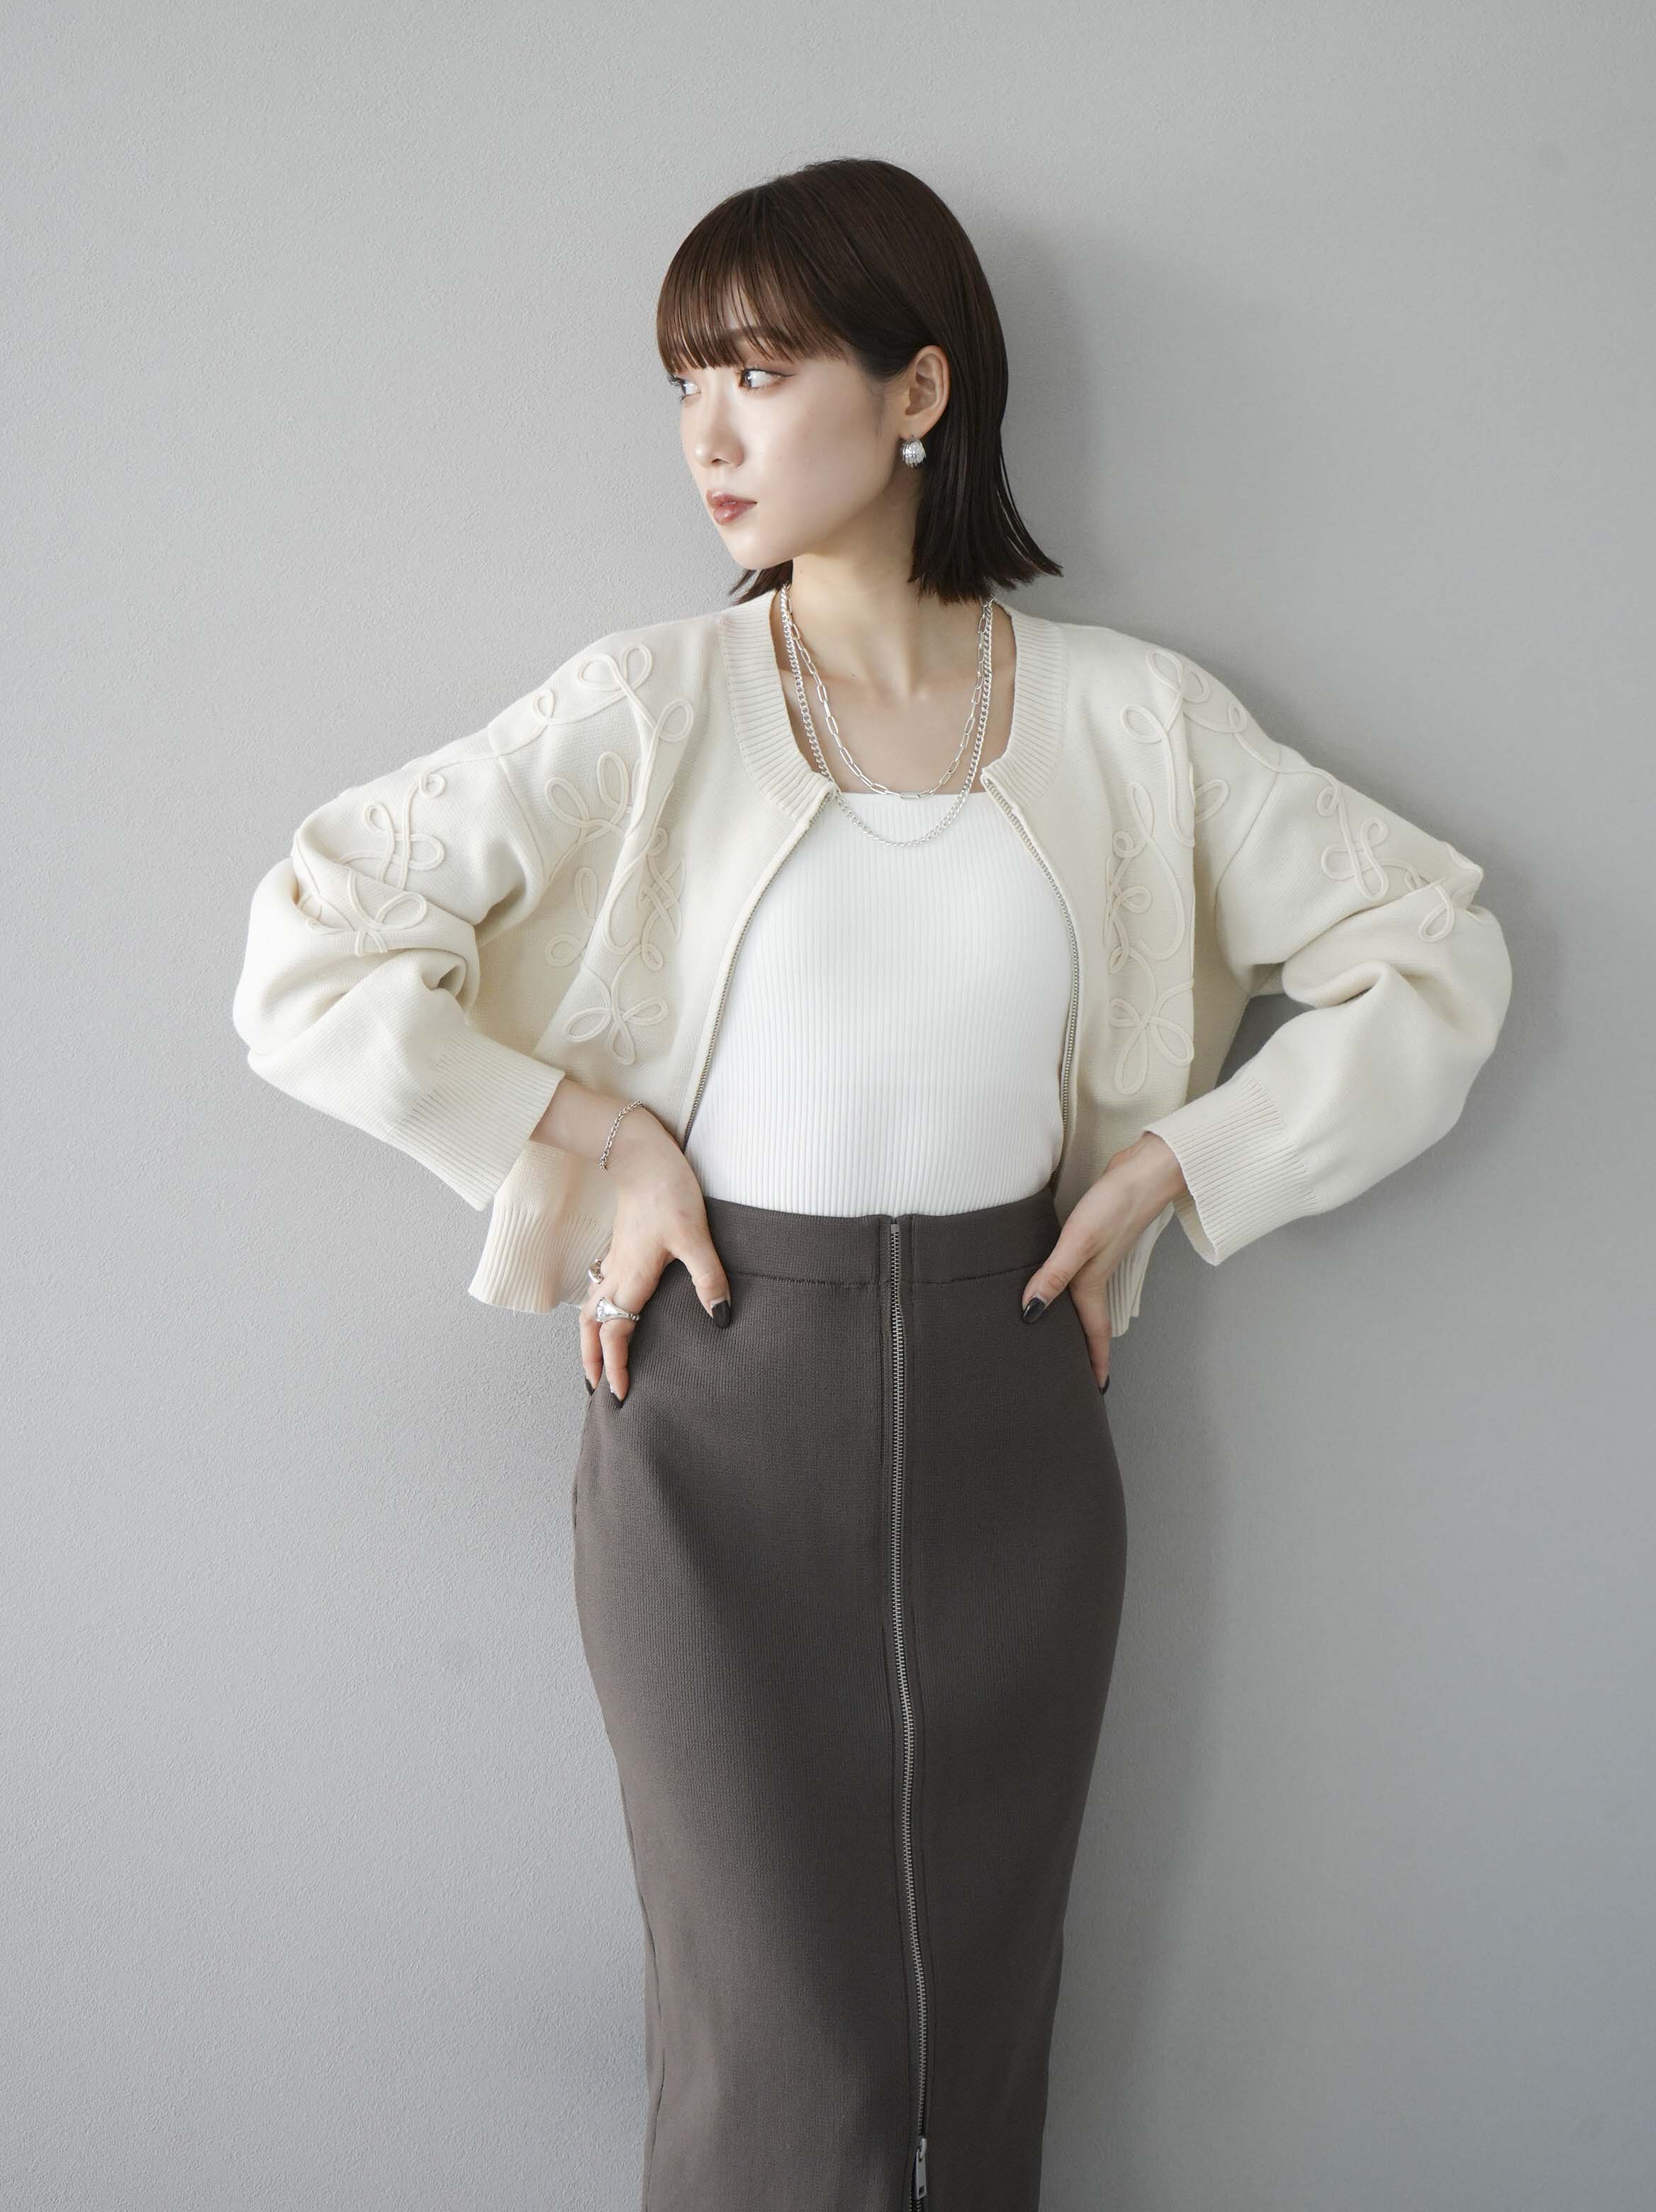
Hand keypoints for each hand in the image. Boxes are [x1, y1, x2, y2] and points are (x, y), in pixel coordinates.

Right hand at [580, 1107, 731, 1402]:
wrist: (639, 1153)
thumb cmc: (667, 1191)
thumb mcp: (696, 1236)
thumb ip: (709, 1278)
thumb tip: (722, 1319)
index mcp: (632, 1278)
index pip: (616, 1334)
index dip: (615, 1367)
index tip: (620, 1396)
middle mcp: (616, 1275)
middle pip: (591, 1328)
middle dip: (592, 1362)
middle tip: (596, 1391)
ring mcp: (614, 1262)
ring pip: (589, 1310)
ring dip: (589, 1340)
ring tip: (595, 1363)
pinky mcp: (619, 1249)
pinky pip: (598, 1292)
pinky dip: (596, 1315)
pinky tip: (609, 1317)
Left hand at [1017, 1134, 1188, 1388]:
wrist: (1144, 1170)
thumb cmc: (1114, 1205)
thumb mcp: (1079, 1241)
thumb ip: (1054, 1275)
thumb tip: (1031, 1313)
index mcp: (1091, 1283)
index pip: (1093, 1334)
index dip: (1094, 1364)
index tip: (1095, 1392)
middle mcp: (1094, 1275)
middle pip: (1088, 1322)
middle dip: (1082, 1351)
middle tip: (1069, 1375)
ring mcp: (1096, 1257)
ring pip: (1083, 1300)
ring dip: (1076, 1321)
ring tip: (1059, 1339)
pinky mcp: (1094, 1237)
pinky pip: (1078, 1275)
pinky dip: (1069, 1289)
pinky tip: (1055, 1282)